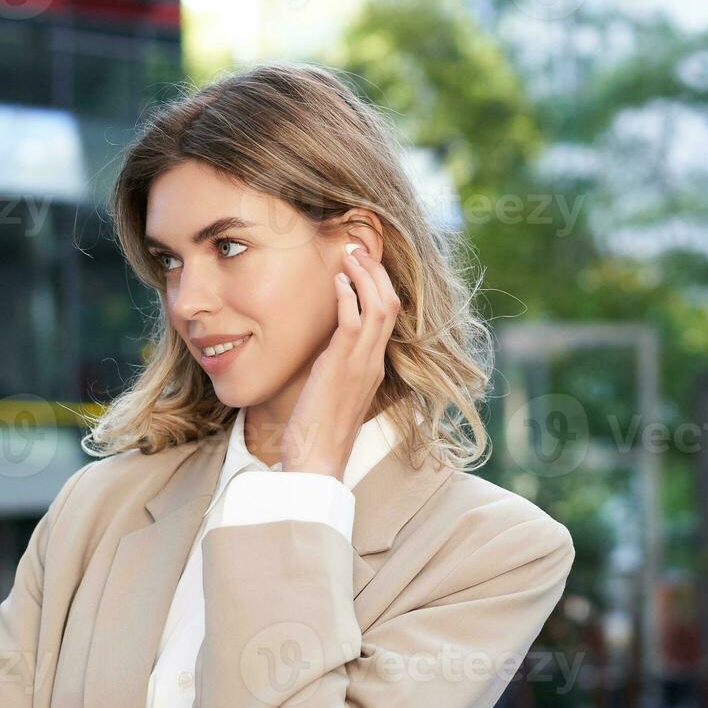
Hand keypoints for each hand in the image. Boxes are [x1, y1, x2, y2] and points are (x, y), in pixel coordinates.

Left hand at [280, 244, 402, 479]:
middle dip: (376, 271)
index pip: (388, 316)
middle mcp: (374, 362)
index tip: (362, 263)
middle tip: (358, 247)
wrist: (316, 460)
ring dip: (365, 275)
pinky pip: (354, 322)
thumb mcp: (330, 391)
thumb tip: (323, 348)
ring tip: (349, 253)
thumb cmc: (317, 431)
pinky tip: (337, 281)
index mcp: (374, 367)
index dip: (379, 285)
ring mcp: (361, 364)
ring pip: (379, 307)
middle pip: (391, 304)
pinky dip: (349, 296)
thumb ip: (334, 366)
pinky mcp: (342, 367)